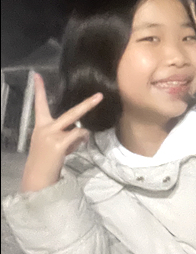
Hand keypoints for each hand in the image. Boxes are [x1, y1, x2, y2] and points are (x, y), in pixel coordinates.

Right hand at [20, 73, 102, 192]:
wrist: (36, 179)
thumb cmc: (46, 161)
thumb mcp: (52, 143)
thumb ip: (65, 134)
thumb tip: (82, 132)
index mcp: (40, 125)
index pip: (38, 104)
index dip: (39, 89)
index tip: (37, 75)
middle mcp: (45, 127)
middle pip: (71, 112)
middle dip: (88, 104)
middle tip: (100, 96)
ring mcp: (52, 135)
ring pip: (78, 128)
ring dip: (81, 137)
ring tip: (73, 146)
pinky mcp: (58, 144)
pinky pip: (78, 137)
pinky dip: (81, 141)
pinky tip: (75, 148)